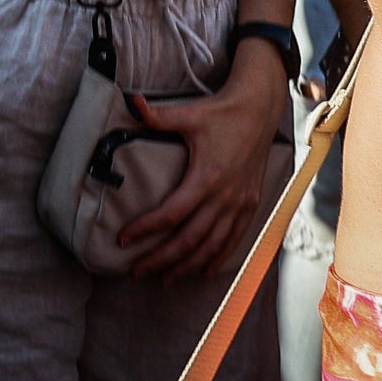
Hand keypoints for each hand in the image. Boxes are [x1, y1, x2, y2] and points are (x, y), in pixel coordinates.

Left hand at [116, 66, 283, 279]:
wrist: (259, 111)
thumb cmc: (221, 112)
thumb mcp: (188, 113)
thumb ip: (157, 116)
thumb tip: (129, 101)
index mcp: (206, 177)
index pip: (171, 214)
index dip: (145, 228)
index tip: (122, 239)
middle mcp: (224, 197)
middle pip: (189, 239)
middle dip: (161, 258)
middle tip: (136, 270)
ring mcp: (240, 204)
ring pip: (211, 246)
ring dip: (187, 266)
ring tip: (164, 279)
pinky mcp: (251, 205)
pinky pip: (234, 240)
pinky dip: (218, 259)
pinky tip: (203, 272)